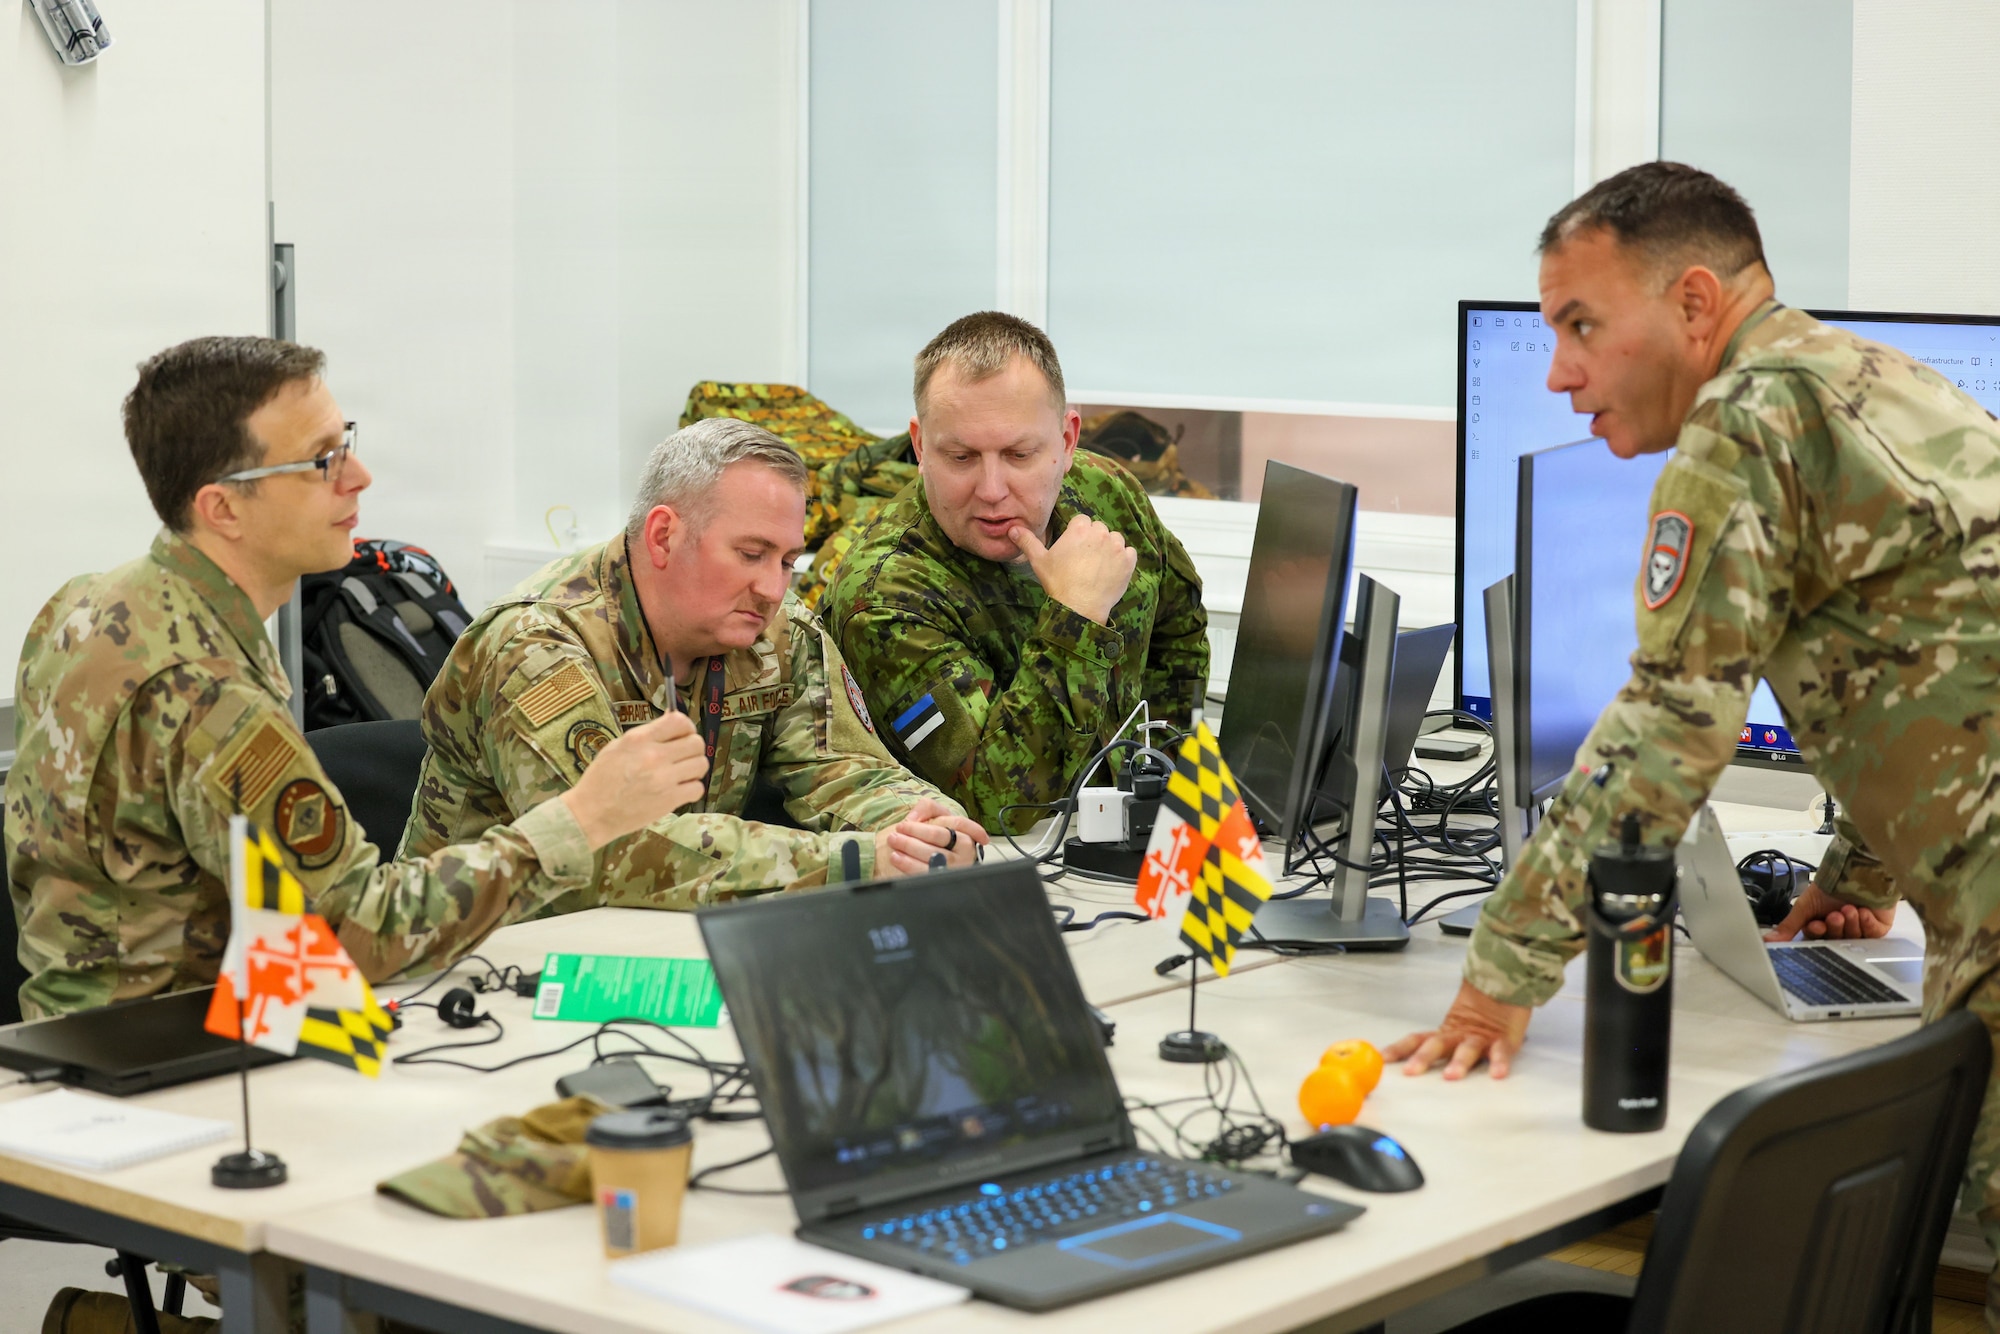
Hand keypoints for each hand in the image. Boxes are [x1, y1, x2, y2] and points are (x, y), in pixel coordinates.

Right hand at [560, 712, 708, 848]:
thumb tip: (673, 722)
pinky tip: (679, 790)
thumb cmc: (601, 779)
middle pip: (696, 743)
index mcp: (639, 739)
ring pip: (701, 764)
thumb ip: (646, 735)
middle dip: (693, 749)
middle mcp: (654, 755)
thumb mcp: (617, 747)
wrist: (592, 813)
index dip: (686, 727)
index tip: (682, 735)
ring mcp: (663, 778)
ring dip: (694, 769)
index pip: (679, 721)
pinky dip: (691, 789)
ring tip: (682, 774)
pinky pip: (697, 788)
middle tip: (683, 757)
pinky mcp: (669, 800)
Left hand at [874, 797, 990, 875]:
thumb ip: (927, 807)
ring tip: (893, 841)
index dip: (930, 821)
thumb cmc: (932, 837)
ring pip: (932, 854)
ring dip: (909, 846)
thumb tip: (914, 818)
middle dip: (915, 831)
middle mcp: (965, 852)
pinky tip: (897, 858)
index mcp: (966, 834)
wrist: (923, 862)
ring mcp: (956, 868)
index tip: (905, 823)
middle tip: (896, 830)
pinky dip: (909, 864)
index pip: (956, 822)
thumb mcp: (935, 817)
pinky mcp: (944, 881)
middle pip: (938, 836)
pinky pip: (926, 872)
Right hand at [1008, 516, 1137, 624]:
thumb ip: (1027, 541)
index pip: (1082, 520)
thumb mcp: (1039, 561)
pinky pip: (1129, 553)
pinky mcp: (1128, 562)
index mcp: (1079, 529)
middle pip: (1099, 529)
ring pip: (1115, 539)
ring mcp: (1117, 547)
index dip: (1078, 533)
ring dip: (1109, 548)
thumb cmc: (1058, 583)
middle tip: (1084, 559)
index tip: (1074, 548)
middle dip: (1093, 540)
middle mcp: (1100, 533)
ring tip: (1098, 566)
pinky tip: (1111, 571)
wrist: (1079, 607)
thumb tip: (1012, 529)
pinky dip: (1123, 560)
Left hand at [1383, 980, 1531, 1080]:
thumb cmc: (1481, 1015)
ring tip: (1452, 1076)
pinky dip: (1499, 1062)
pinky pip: (1501, 1051)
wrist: (1506, 985)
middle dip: (1422, 1058)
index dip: (1399, 1049)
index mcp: (1444, 1033)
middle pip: (1436, 1045)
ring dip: (1459, 1062)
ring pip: (1467, 1049)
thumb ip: (1436, 1044)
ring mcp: (1481, 1037)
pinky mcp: (1504, 1040)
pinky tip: (1497, 1074)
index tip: (1383, 1060)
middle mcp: (1458, 1035)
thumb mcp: (1456, 1028)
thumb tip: (1406, 1062)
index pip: (1416, 1040)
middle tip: (1410, 1072)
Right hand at [1763, 882, 1894, 940]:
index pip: (1818, 939)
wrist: (1856, 870)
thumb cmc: (1829, 885)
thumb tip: (1767, 941)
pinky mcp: (1878, 927)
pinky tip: (1863, 911)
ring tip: (1849, 908)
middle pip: (1836, 941)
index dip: (1817, 933)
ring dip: (1850, 923)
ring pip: (1854, 938)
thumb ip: (1788, 927)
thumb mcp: (1804, 906)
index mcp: (1821, 926)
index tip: (1816, 924)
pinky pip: (1872, 934)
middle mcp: (1841, 929)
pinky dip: (1866, 923)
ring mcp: (1860, 929)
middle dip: (1835, 927)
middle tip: (1834, 915)